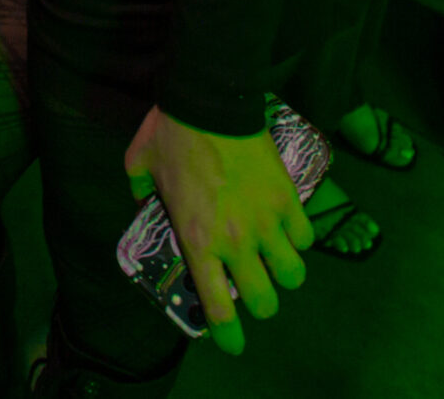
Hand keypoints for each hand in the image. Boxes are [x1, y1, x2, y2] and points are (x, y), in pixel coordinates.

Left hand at [123, 107, 310, 356]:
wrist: (210, 101)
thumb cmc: (172, 133)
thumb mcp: (140, 166)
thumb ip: (138, 192)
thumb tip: (141, 202)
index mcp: (197, 240)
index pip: (218, 305)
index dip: (228, 334)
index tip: (232, 343)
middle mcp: (235, 240)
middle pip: (265, 302)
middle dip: (261, 305)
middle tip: (254, 291)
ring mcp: (266, 221)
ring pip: (293, 275)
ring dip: (284, 274)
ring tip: (276, 263)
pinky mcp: (288, 199)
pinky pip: (305, 237)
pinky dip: (299, 240)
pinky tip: (287, 230)